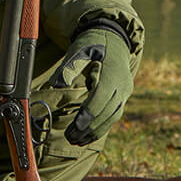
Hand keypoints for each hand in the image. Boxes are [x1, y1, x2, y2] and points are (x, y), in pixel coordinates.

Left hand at [52, 20, 135, 144]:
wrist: (115, 39)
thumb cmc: (95, 43)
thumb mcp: (81, 48)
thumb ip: (69, 66)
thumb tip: (56, 84)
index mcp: (112, 71)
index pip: (101, 98)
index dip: (88, 115)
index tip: (75, 128)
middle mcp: (122, 84)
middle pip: (107, 112)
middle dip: (88, 127)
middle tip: (70, 137)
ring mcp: (125, 92)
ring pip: (112, 117)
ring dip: (95, 131)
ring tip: (77, 141)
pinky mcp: (123, 97)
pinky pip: (114, 116)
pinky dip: (101, 127)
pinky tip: (88, 136)